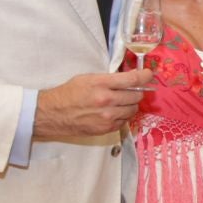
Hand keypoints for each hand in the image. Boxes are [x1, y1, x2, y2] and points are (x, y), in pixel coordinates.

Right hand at [33, 68, 154, 140]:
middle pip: (136, 95)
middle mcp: (107, 101)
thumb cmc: (69, 93)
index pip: (132, 79)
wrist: (53, 114)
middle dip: (136, 91)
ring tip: (120, 101)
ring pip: (133, 109)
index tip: (149, 74)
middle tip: (131, 89)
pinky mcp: (107, 128)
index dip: (145, 76)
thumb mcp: (88, 78)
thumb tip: (130, 78)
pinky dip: (123, 115)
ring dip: (130, 104)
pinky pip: (125, 121)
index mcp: (101, 84)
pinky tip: (113, 112)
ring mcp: (108, 117)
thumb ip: (109, 79)